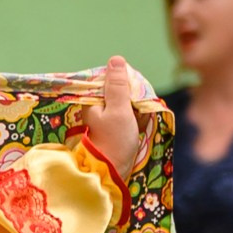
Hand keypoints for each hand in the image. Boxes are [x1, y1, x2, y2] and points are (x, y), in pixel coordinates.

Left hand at [83, 57, 144, 179]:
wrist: (113, 172)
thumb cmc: (115, 141)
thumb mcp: (119, 109)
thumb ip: (118, 85)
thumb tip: (116, 60)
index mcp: (93, 99)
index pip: (110, 77)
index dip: (126, 82)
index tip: (134, 93)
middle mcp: (97, 106)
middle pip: (120, 89)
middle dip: (134, 97)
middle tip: (137, 111)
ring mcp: (107, 117)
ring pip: (128, 102)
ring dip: (138, 109)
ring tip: (139, 121)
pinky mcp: (116, 127)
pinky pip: (130, 115)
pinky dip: (137, 119)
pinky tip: (139, 127)